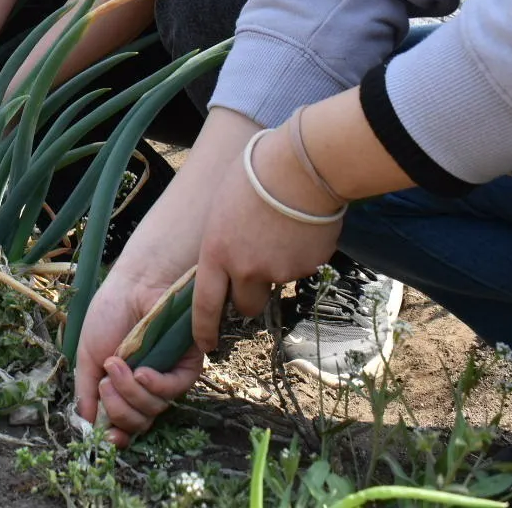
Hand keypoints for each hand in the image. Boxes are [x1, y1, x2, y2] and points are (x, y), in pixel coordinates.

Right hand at [75, 257, 204, 445]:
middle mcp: (146, 387)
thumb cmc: (109, 314)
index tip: (108, 439)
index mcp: (122, 387)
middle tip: (105, 384)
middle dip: (118, 409)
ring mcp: (166, 376)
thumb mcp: (88, 355)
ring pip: (154, 409)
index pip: (124, 424)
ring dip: (131, 392)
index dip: (117, 436)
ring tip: (117, 365)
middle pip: (139, 422)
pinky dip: (155, 385)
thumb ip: (85, 392)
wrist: (131, 286)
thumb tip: (86, 425)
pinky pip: (174, 389)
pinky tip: (142, 372)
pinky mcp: (186, 365)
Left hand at [192, 126, 343, 353]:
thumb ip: (222, 238)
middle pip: (245, 306)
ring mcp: (279, 271)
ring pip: (275, 284)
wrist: (301, 167)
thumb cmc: (255, 172)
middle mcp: (246, 269)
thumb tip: (226, 252)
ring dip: (276, 270)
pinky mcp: (307, 267)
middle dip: (249, 297)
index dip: (204, 329)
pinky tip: (301, 226)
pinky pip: (301, 269)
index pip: (205, 304)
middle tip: (256, 270)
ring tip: (281, 230)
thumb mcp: (222, 206)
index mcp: (216, 252)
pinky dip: (300, 255)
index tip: (206, 344)